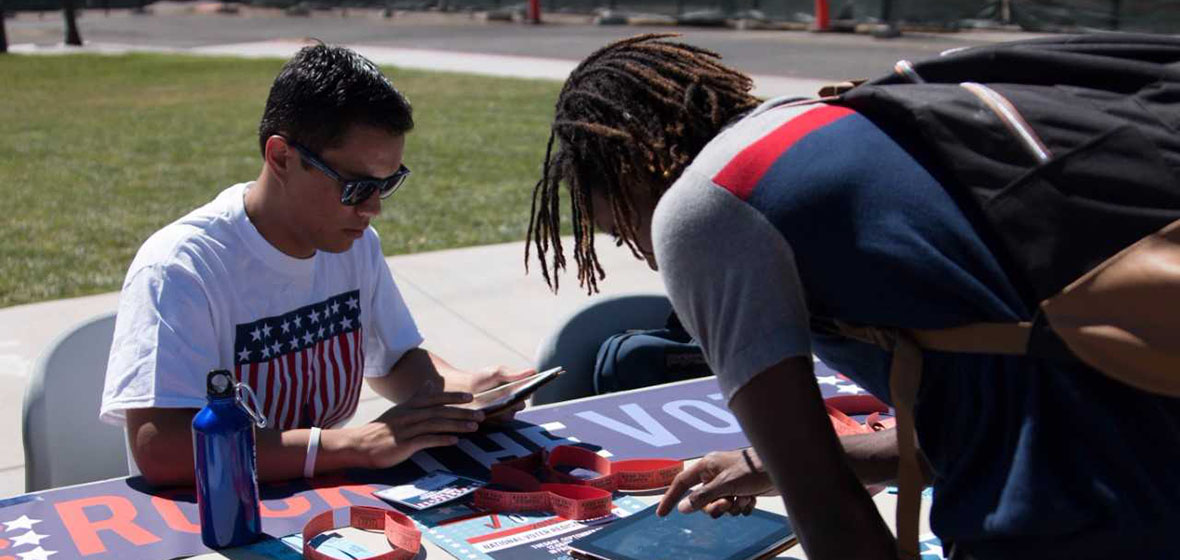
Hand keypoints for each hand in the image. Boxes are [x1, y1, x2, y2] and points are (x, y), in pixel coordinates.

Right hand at [346, 385, 483, 468]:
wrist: (359, 445)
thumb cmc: (383, 429)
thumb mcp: (399, 409)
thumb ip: (416, 397)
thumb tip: (429, 384)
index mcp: (409, 405)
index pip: (435, 398)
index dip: (453, 397)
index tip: (471, 398)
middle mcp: (409, 414)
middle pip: (440, 410)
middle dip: (462, 412)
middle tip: (482, 414)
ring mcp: (406, 429)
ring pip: (436, 424)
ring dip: (457, 425)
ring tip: (474, 427)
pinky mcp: (403, 444)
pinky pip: (426, 440)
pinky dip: (442, 439)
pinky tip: (455, 440)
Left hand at [467, 366, 535, 423]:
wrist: (463, 388)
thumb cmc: (483, 378)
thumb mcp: (498, 373)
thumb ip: (514, 374)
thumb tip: (533, 371)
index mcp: (517, 391)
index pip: (528, 392)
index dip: (531, 389)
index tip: (532, 384)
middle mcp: (513, 405)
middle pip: (520, 405)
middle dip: (518, 400)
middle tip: (517, 395)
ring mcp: (503, 415)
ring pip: (510, 415)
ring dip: (506, 410)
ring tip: (502, 403)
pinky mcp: (492, 422)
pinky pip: (497, 421)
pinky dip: (495, 415)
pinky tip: (490, 409)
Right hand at [657, 448, 776, 518]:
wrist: (781, 468)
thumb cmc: (752, 470)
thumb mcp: (725, 484)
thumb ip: (703, 497)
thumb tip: (683, 508)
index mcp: (707, 465)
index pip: (682, 483)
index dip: (670, 498)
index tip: (661, 514)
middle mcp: (716, 474)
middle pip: (703, 500)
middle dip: (715, 507)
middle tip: (727, 504)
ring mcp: (730, 483)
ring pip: (720, 506)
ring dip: (733, 507)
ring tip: (745, 498)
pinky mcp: (743, 490)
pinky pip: (735, 507)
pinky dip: (743, 507)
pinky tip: (753, 499)